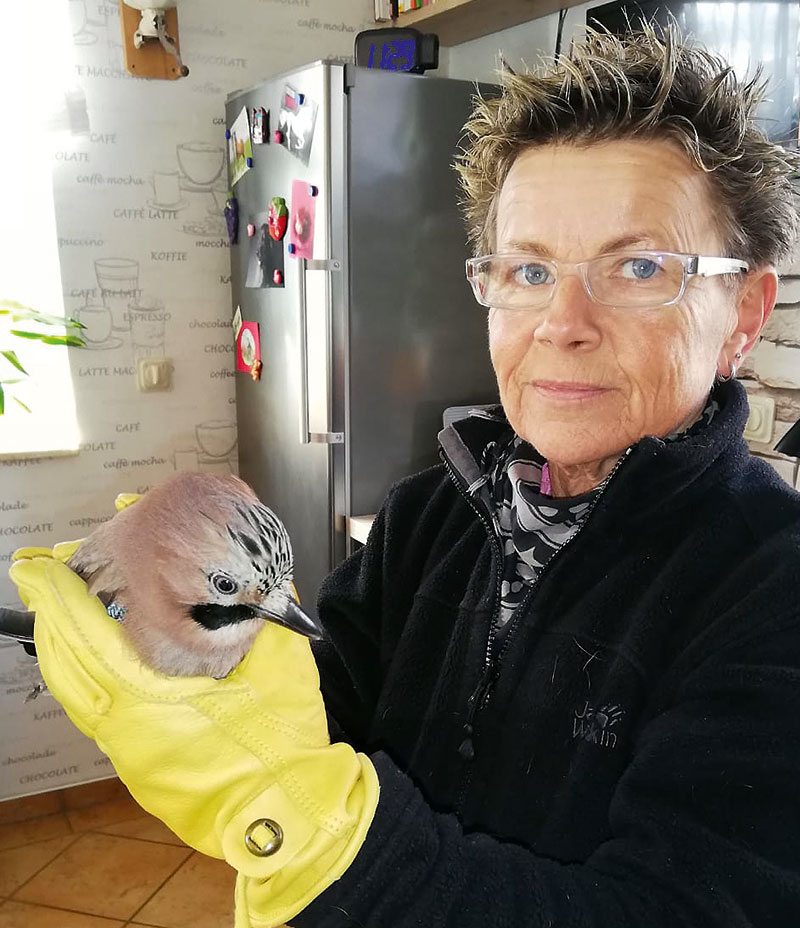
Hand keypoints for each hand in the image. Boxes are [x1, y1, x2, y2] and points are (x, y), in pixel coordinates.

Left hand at [9, 542, 377, 927]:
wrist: (288, 815)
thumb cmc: (282, 747)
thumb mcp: (283, 667)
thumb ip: (264, 616)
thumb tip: (259, 580)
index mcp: (150, 703)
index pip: (87, 640)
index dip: (61, 601)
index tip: (42, 572)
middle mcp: (125, 732)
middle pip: (65, 668)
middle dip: (52, 619)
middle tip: (45, 582)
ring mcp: (127, 755)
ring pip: (75, 695)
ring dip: (65, 649)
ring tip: (63, 613)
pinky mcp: (139, 768)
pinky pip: (94, 715)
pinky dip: (84, 679)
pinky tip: (95, 662)